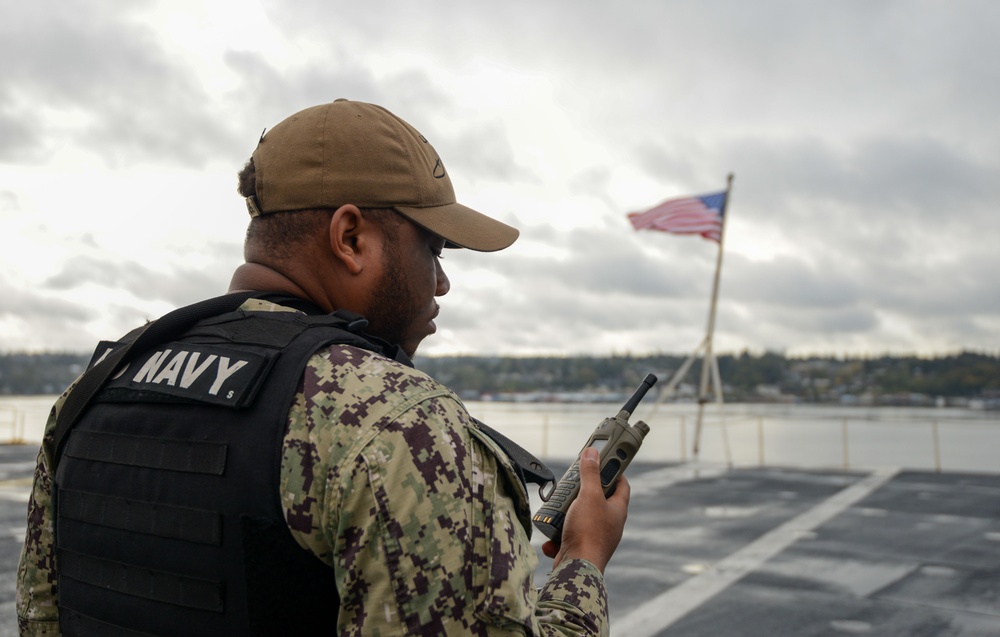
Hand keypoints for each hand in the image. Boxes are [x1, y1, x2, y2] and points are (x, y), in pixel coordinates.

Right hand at [541, 447, 629, 573]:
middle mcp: (609, 523)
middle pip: (598, 499)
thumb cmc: (588, 532)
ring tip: (557, 508)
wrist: (577, 568)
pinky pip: (568, 536)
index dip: (614, 470)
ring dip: (567, 513)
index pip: (622, 484)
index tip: (602, 460)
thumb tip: (593, 452)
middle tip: (572, 483)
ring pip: (580, 517)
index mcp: (617, 510)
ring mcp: (595, 536)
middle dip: (582, 491)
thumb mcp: (589, 496)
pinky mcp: (581, 547)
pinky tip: (552, 536)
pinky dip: (558, 534)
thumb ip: (590, 474)